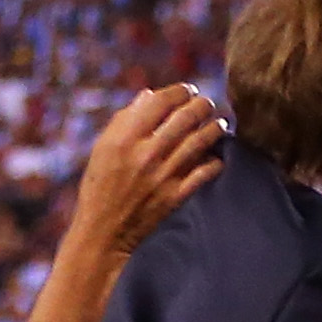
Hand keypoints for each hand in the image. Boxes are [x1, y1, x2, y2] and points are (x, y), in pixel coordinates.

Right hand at [66, 83, 222, 256]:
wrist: (104, 230)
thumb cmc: (101, 184)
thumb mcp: (102, 148)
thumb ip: (125, 120)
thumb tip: (150, 95)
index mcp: (123, 138)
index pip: (160, 101)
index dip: (180, 91)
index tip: (188, 90)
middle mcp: (145, 153)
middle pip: (186, 117)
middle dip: (202, 105)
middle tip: (207, 104)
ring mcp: (163, 175)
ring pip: (201, 141)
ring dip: (215, 128)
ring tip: (220, 123)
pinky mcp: (176, 195)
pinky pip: (205, 171)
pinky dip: (215, 160)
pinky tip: (216, 155)